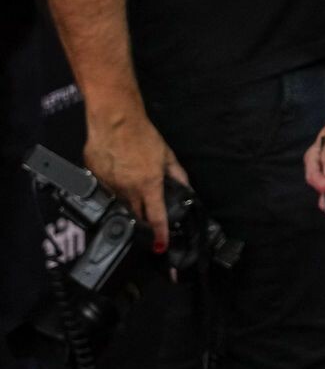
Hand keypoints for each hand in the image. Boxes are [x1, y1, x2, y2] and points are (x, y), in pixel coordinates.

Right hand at [84, 107, 187, 251]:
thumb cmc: (143, 135)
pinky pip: (106, 192)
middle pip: (136, 216)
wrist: (114, 122)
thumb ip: (177, 175)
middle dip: (143, 222)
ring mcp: (109, 186)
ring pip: (120, 205)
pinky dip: (113, 190)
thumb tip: (186, 189)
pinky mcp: (95, 179)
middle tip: (149, 221)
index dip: (160, 234)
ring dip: (129, 205)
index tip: (161, 246)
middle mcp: (128, 190)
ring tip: (134, 192)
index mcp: (149, 185)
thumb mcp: (167, 155)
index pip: (156, 217)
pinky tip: (118, 177)